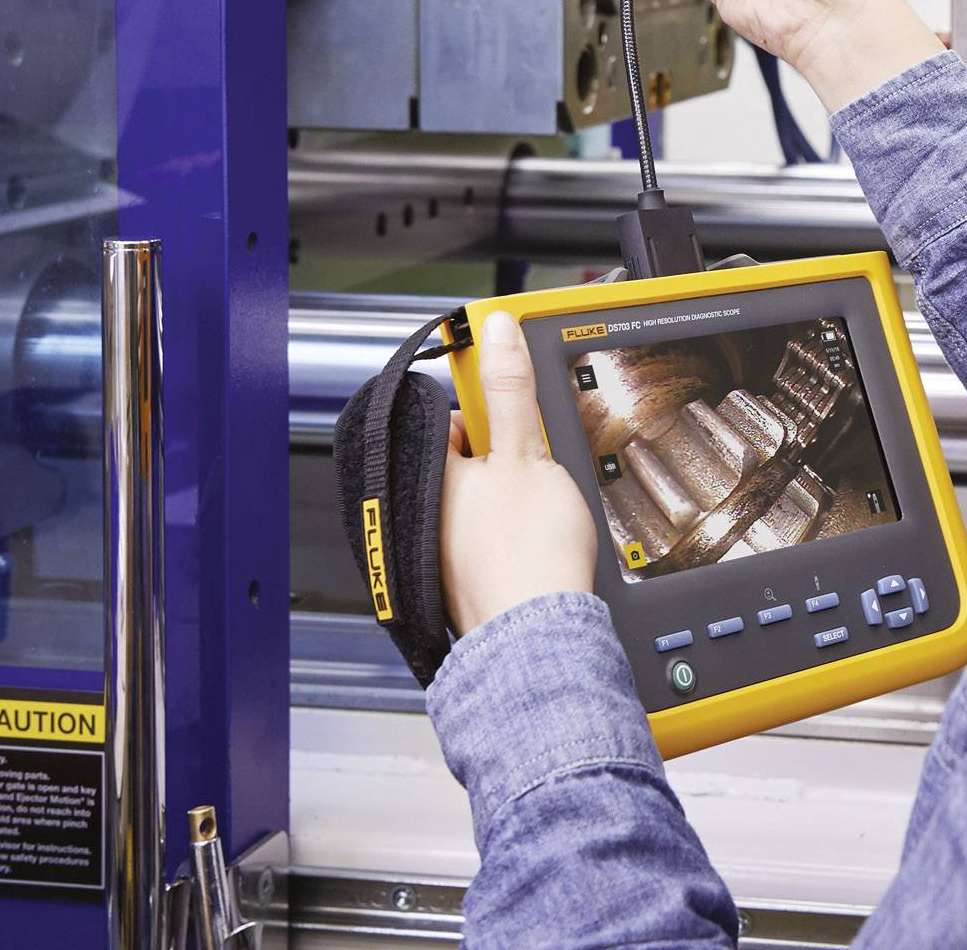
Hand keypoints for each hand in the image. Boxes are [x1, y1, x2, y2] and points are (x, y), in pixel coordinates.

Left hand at [440, 311, 598, 634]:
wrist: (538, 636)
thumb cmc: (526, 555)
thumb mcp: (526, 452)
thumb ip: (510, 389)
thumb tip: (497, 329)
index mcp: (429, 475)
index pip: (449, 420)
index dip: (488, 416)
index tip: (513, 418)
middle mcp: (425, 514)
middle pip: (467, 461)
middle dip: (503, 460)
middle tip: (537, 470)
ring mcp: (442, 552)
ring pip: (479, 503)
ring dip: (508, 500)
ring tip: (541, 513)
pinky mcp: (463, 583)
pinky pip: (488, 542)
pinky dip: (510, 539)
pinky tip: (536, 545)